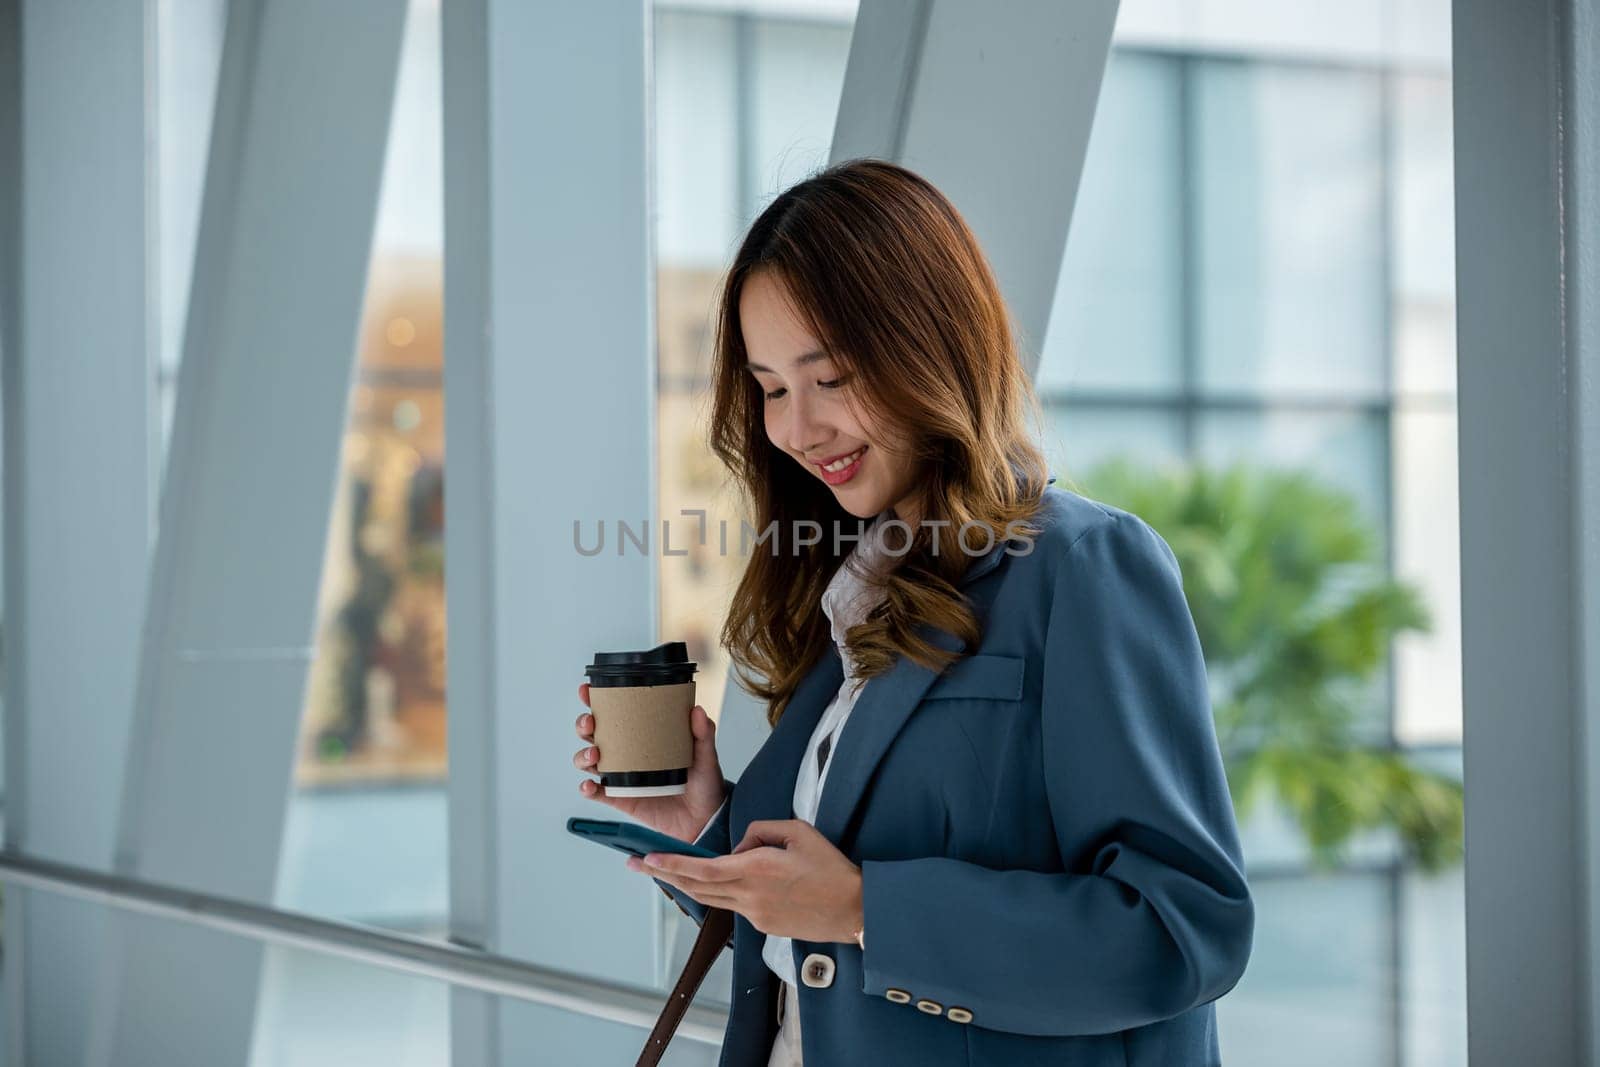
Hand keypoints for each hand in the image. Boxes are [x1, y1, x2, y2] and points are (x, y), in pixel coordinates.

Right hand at [572, 681, 726, 843]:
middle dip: (583, 725)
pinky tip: (589, 784)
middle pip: (593, 734)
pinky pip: (596, 793)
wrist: (705, 819)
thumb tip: (697, 711)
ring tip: (595, 756)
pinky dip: (586, 788)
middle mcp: (627, 754)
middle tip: (590, 722)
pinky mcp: (620, 799)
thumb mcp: (706, 755)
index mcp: (643, 736)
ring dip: (583, 755)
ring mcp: (621, 777)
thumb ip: (703, 734)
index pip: (615, 713)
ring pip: (588, 762)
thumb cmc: (704, 783)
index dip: (596, 700)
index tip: (587, 691)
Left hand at [627, 819, 863, 944]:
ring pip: (712, 898)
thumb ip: (762, 830)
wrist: (854, 909)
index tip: (647, 858)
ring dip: (689, 885)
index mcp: (755, 869)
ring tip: (670, 873)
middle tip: (638, 864)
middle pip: (697, 886)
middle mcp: (749, 896)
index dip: (671, 864)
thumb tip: (741, 845)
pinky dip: (727, 891)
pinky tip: (733, 881)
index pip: (701, 867)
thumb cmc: (831, 868)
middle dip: (665, 875)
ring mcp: (755, 915)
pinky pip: (737, 905)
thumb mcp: (798, 831)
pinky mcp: (764, 927)